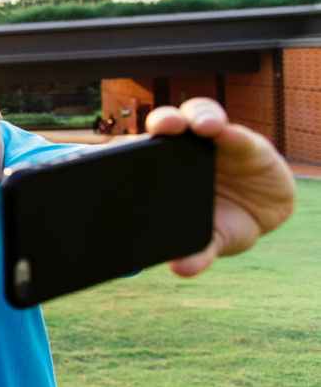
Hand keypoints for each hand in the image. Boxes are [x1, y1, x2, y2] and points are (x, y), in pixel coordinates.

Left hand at [146, 97, 294, 275]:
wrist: (264, 214)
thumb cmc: (221, 221)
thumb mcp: (210, 239)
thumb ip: (197, 252)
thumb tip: (182, 269)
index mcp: (163, 169)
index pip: (141, 148)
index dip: (130, 144)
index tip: (123, 148)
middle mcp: (184, 148)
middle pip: (167, 124)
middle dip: (163, 121)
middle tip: (164, 127)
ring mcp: (213, 140)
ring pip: (200, 116)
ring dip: (199, 116)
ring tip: (203, 126)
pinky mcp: (244, 141)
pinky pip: (236, 132)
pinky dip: (233, 132)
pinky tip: (229, 134)